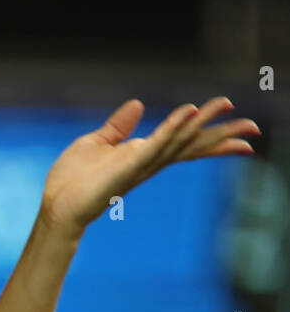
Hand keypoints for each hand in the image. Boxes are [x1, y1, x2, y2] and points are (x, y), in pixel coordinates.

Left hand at [39, 96, 261, 236]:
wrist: (56, 207)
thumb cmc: (72, 181)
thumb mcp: (96, 143)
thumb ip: (119, 126)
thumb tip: (137, 104)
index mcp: (143, 155)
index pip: (182, 141)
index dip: (208, 131)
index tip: (235, 120)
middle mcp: (148, 162)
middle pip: (192, 146)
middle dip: (222, 136)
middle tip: (254, 129)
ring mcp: (140, 165)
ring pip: (179, 142)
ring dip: (204, 125)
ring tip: (227, 108)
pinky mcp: (127, 167)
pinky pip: (154, 145)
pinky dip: (172, 128)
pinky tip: (189, 113)